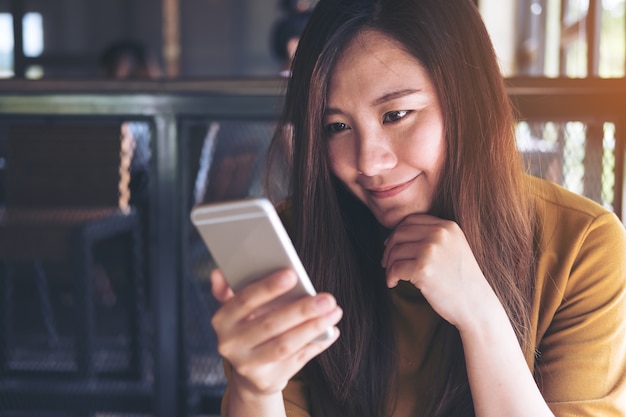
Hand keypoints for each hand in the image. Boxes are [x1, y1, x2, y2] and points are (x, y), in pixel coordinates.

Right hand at [210, 269, 341, 398]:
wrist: (250, 375)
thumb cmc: (250, 328)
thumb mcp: (238, 310)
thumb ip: (231, 289)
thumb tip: (218, 272)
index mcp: (221, 319)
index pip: (244, 300)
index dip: (268, 287)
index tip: (292, 274)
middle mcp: (229, 344)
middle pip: (269, 324)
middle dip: (301, 309)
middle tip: (327, 298)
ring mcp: (246, 365)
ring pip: (284, 345)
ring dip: (313, 328)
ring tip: (334, 312)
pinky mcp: (265, 380)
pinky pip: (296, 360)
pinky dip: (316, 344)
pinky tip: (331, 330)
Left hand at [382, 214, 498, 328]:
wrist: (476, 305)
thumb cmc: (462, 280)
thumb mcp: (454, 248)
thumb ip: (433, 236)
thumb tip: (396, 235)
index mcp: (448, 226)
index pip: (411, 220)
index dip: (397, 233)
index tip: (392, 247)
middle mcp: (440, 234)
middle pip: (400, 233)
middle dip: (389, 249)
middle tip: (387, 263)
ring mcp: (431, 250)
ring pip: (395, 251)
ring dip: (389, 265)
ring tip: (393, 276)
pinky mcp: (423, 269)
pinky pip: (395, 268)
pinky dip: (390, 277)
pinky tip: (393, 284)